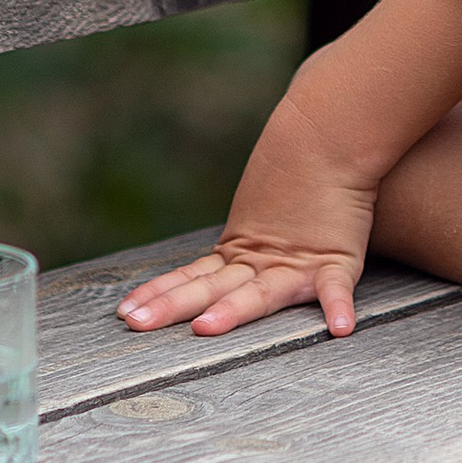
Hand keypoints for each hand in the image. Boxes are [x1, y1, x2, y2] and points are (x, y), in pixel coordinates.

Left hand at [117, 82, 380, 340]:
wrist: (328, 134)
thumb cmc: (297, 169)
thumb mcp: (260, 210)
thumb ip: (244, 238)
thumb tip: (216, 256)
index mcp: (240, 253)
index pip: (192, 277)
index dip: (159, 293)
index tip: (122, 311)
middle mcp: (261, 262)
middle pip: (209, 289)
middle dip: (171, 306)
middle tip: (134, 323)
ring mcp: (297, 263)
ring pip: (260, 293)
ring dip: (232, 310)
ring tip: (205, 328)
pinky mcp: (338, 260)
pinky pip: (337, 289)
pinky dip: (339, 306)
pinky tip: (339, 329)